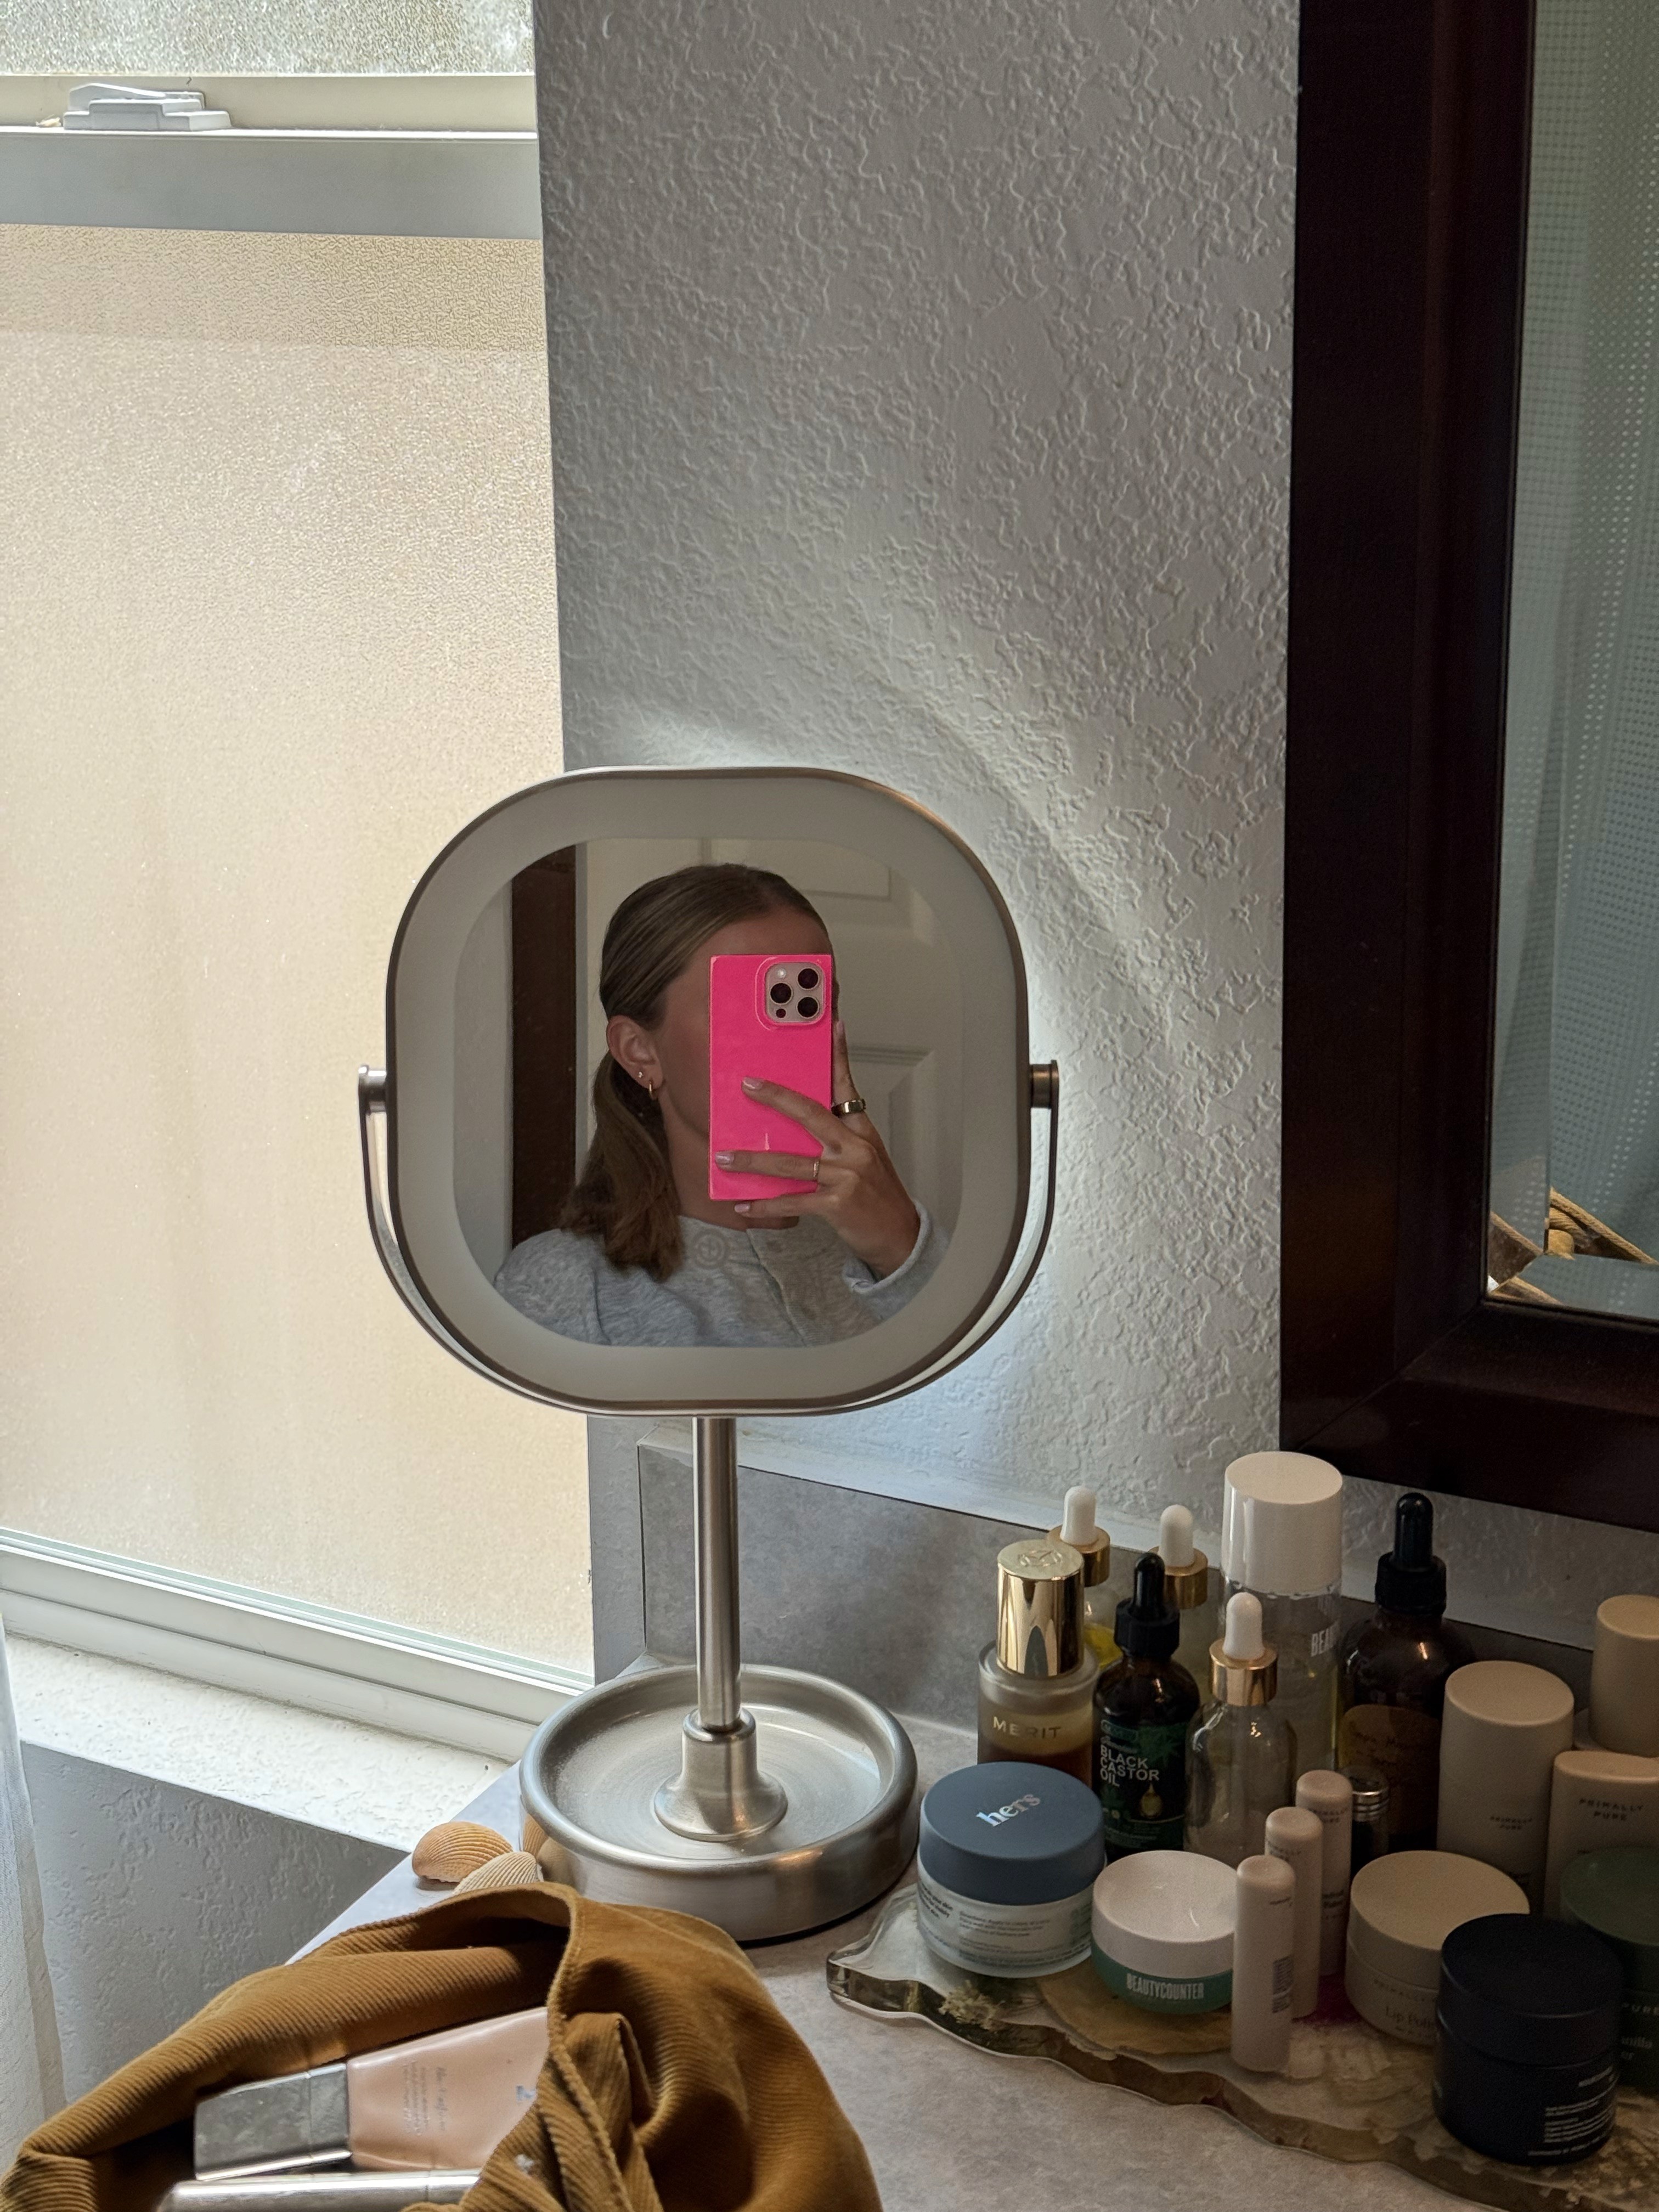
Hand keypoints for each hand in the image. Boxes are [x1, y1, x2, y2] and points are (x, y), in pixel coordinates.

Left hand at [715, 1020, 922, 1277]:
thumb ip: (838, 1137)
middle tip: (748, 1086)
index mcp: (861, 1131)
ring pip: (791, 1163)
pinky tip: (745, 1206)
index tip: (832, 1026)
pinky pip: (792, 1202)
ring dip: (753, 1161)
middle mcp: (854, 1148)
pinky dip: (766, 1206)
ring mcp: (846, 1175)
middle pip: (810, 1114)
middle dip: (776, 1098)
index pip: (847, 1087)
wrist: (899, 1233)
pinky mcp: (836, 1204)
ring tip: (725, 1158)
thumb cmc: (877, 1193)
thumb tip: (800, 1125)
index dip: (839, 1056)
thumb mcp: (866, 1156)